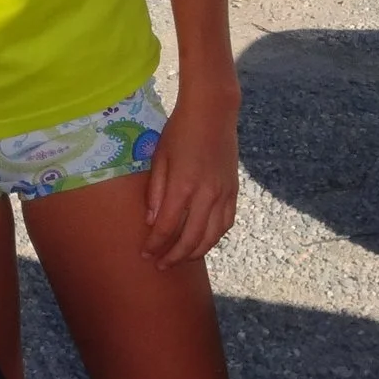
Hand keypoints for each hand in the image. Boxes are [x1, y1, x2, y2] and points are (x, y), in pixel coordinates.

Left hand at [142, 84, 240, 267]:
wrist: (213, 113)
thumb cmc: (179, 131)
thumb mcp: (158, 157)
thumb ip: (155, 191)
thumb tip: (151, 222)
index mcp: (183, 186)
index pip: (167, 227)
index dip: (155, 244)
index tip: (144, 254)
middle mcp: (207, 195)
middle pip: (190, 239)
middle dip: (174, 256)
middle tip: (160, 265)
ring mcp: (224, 194)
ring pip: (212, 236)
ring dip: (195, 252)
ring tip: (179, 259)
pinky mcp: (234, 191)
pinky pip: (226, 223)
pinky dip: (213, 238)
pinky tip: (202, 242)